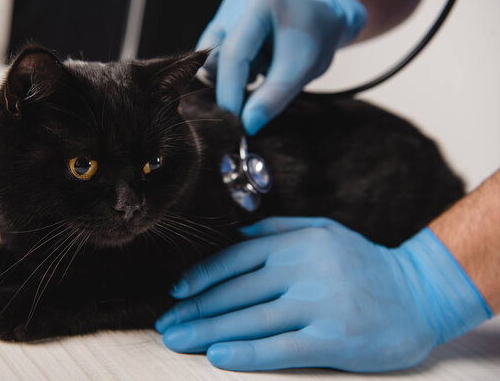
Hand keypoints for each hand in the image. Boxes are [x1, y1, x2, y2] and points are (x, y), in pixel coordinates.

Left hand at [155, 217, 490, 371]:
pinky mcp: (332, 339)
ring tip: (177, 340)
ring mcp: (317, 305)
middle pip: (235, 293)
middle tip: (165, 324)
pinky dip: (245, 353)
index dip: (201, 277)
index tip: (176, 292)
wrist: (419, 293)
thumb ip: (279, 228)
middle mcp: (302, 271)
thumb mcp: (324, 229)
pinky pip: (279, 348)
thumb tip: (237, 233)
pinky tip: (216, 356)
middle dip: (195, 310)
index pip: (235, 260)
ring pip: (249, 320)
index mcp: (296, 244)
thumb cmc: (364, 261)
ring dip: (207, 332)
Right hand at [197, 0, 366, 134]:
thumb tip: (248, 124)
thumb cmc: (316, 41)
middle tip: (256, 94)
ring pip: (210, 62)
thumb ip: (274, 97)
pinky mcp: (221, 27)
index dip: (230, 90)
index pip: (234, 53)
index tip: (234, 121)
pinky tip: (253, 69)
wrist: (321, 25)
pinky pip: (212, 61)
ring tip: (261, 72)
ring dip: (233, 78)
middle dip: (232, 84)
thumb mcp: (301, 70)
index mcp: (260, 4)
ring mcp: (225, 14)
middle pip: (215, 58)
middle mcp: (236, 4)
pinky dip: (230, 74)